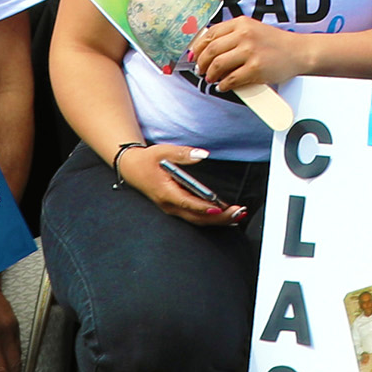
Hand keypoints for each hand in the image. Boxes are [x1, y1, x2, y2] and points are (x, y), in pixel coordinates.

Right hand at [117, 141, 242, 225]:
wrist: (132, 169)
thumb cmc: (148, 160)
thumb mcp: (163, 151)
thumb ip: (183, 153)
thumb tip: (202, 155)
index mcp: (166, 192)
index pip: (187, 202)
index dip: (203, 207)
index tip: (219, 208)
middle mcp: (169, 205)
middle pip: (196, 217)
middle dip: (219, 218)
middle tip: (239, 213)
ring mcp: (173, 209)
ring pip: (197, 220)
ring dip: (218, 221)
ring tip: (238, 216)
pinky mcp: (176, 209)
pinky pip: (195, 218)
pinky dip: (211, 219)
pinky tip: (226, 217)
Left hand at [185, 14, 300, 98]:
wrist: (298, 52)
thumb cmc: (274, 43)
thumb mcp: (252, 30)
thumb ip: (232, 36)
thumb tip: (205, 50)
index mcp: (241, 23)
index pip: (210, 34)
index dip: (198, 48)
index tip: (194, 57)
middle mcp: (244, 35)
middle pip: (211, 50)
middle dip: (201, 63)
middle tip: (200, 71)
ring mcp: (250, 52)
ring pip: (218, 65)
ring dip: (210, 75)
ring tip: (211, 79)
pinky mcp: (256, 69)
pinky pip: (231, 79)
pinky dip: (223, 85)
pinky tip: (223, 86)